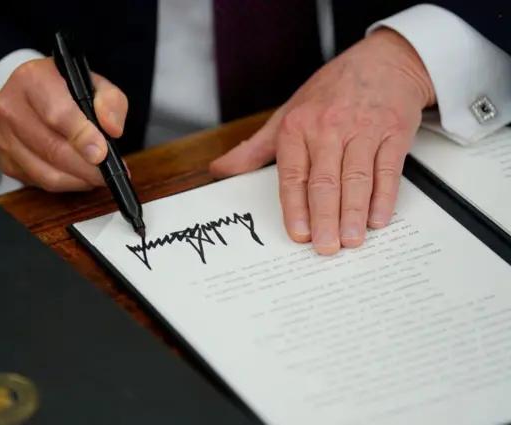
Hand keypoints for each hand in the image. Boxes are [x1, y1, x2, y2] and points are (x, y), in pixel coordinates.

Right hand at [0, 58, 127, 191]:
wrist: (30, 94)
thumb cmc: (63, 89)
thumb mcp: (93, 84)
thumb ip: (110, 101)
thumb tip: (112, 129)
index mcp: (32, 80)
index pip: (57, 114)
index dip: (82, 137)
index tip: (102, 153)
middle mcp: (10, 107)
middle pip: (51, 148)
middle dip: (86, 167)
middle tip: (107, 173)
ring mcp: (2, 137)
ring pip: (45, 172)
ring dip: (78, 180)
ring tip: (97, 177)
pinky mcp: (5, 161)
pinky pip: (39, 182)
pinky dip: (66, 184)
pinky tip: (79, 176)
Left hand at [210, 29, 434, 254]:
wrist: (382, 61)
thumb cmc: (331, 91)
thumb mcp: (287, 114)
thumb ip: (255, 148)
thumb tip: (220, 171)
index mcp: (298, 126)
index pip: (293, 174)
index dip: (295, 207)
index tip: (298, 233)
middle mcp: (329, 127)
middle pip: (325, 181)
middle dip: (324, 218)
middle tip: (325, 247)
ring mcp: (364, 129)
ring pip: (356, 178)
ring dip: (353, 213)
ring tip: (350, 241)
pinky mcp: (394, 132)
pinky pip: (387, 169)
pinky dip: (383, 197)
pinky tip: (377, 219)